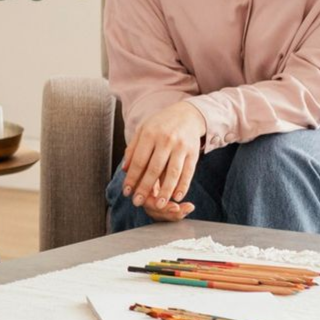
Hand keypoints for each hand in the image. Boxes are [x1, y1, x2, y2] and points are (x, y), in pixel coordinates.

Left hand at [121, 101, 206, 221]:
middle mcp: (165, 140)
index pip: (138, 161)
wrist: (187, 114)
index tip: (127, 192)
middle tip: (138, 202)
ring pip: (172, 173)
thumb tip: (125, 170)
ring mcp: (181, 147)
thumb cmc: (160, 124)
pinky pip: (188, 172)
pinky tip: (177, 197)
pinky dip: (183, 186)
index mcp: (149, 135)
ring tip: (158, 205)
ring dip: (165, 191)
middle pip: (154, 169)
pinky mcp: (194, 152)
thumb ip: (132, 149)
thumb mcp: (142, 130)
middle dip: (145, 188)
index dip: (132, 178)